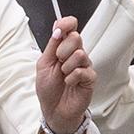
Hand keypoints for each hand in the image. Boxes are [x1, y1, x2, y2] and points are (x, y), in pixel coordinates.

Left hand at [36, 16, 94, 133]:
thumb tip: (58, 30)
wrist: (53, 109)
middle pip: (76, 38)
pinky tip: (69, 83)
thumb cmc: (48, 88)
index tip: (61, 26)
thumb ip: (51, 47)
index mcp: (63, 48)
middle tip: (58, 61)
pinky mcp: (90, 78)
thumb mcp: (43, 64)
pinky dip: (72, 77)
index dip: (67, 23)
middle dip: (63, 49)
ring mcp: (84, 65)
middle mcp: (76, 54)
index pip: (70, 28)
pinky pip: (83, 71)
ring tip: (63, 76)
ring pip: (81, 54)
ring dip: (66, 66)